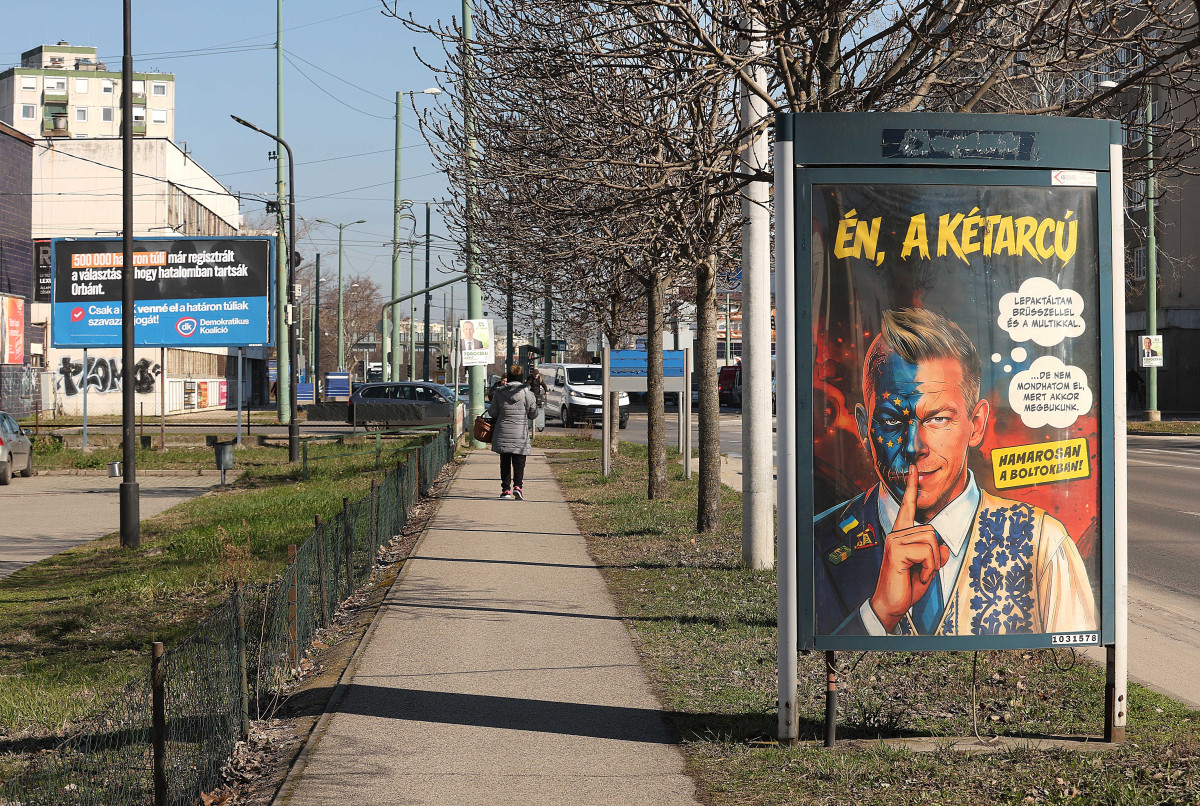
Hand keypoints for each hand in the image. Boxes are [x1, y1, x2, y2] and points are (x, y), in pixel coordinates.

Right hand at [869, 465, 949, 631]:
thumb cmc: (906, 586)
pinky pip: (927, 553)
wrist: (891, 604)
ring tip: (917, 574)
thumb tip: (944, 549)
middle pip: (932, 531)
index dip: (910, 487)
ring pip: (932, 542)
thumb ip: (936, 556)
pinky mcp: (897, 551)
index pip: (907, 507)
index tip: (912, 468)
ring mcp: (895, 541)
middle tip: (921, 571)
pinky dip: (928, 568)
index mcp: (901, 534)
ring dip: (932, 563)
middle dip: (935, 555)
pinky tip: (915, 576)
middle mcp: (896, 534)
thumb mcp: (927, 569)